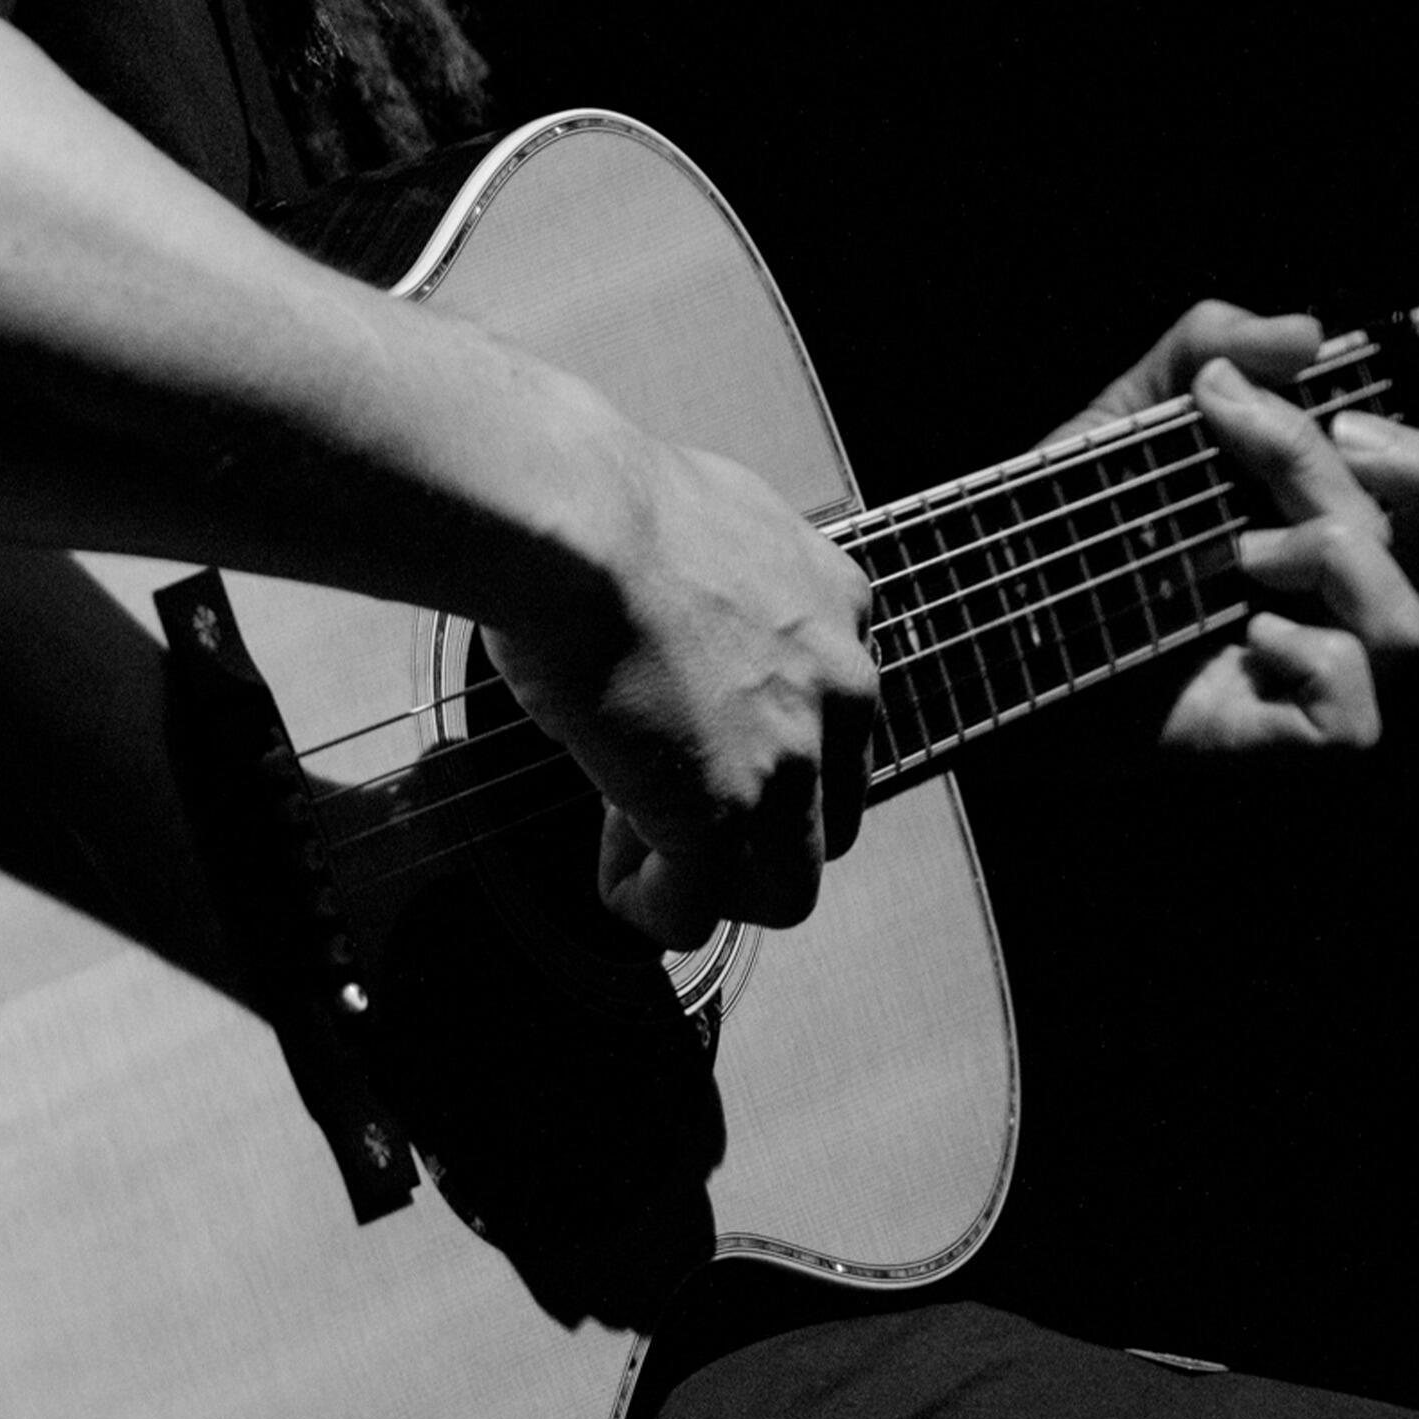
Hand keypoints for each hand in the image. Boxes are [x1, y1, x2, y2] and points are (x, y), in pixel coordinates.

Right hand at [485, 427, 879, 948]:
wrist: (579, 518)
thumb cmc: (608, 506)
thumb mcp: (711, 527)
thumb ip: (724, 589)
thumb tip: (677, 613)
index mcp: (837, 606)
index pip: (838, 720)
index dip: (758, 745)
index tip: (689, 732)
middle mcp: (839, 686)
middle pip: (830, 816)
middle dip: (753, 829)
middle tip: (666, 799)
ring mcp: (790, 759)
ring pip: (786, 888)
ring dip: (714, 882)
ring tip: (639, 848)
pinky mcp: (725, 815)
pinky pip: (696, 913)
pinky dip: (652, 907)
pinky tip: (613, 871)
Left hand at [1052, 302, 1418, 757]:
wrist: (987, 623)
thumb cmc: (1071, 523)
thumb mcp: (1127, 413)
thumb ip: (1207, 344)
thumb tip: (1309, 333)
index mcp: (1335, 526)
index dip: (1395, 441)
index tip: (1254, 404)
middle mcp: (1346, 606)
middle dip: (1316, 470)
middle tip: (1230, 448)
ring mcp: (1319, 679)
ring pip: (1412, 626)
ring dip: (1330, 564)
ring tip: (1238, 556)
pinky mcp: (1274, 741)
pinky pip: (1356, 720)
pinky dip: (1314, 662)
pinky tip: (1248, 639)